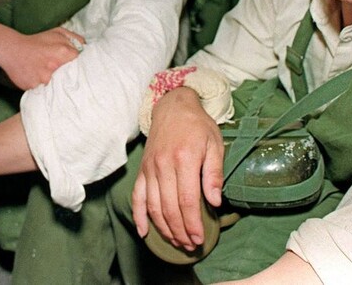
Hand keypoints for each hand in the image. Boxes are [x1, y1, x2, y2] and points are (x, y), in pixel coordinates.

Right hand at [0, 27, 85, 89]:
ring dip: (60, 87)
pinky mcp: (34, 87)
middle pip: (73, 79)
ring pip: (60, 88)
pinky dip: (47, 91)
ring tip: (58, 84)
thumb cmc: (37, 42)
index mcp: (64, 52)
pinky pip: (45, 92)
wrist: (12, 50)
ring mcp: (44, 78)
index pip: (84, 65)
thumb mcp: (57, 33)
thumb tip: (87, 49)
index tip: (83, 71)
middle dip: (74, 79)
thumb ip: (75, 39)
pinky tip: (45, 87)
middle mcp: (55, 66)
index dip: (84, 69)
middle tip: (73, 80)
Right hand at [132, 88, 224, 251]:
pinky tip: (144, 232)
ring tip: (176, 242)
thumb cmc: (198, 126)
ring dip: (164, 228)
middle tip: (190, 245)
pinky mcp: (142, 169)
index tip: (200, 238)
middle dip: (180, 231)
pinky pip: (137, 196)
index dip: (192, 223)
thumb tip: (214, 202)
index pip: (187, 200)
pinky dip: (138, 216)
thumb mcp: (214, 144)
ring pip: (153, 206)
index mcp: (184, 159)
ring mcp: (150, 168)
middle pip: (169, 207)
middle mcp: (163, 165)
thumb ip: (214, 173)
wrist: (173, 107)